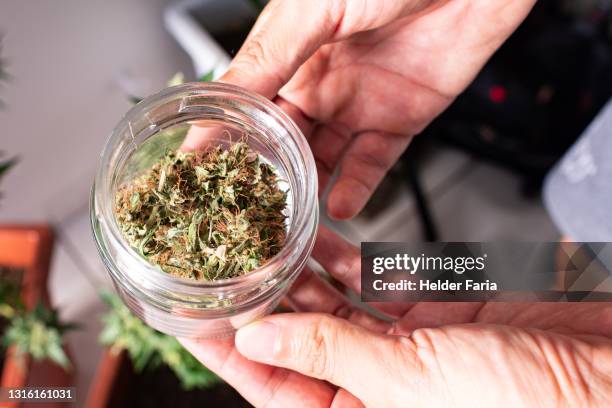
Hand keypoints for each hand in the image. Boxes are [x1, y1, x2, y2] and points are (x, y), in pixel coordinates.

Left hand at [182, 227, 611, 406]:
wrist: (605, 377)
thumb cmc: (525, 407)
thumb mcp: (406, 382)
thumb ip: (327, 355)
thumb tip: (258, 340)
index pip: (274, 385)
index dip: (231, 350)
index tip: (195, 315)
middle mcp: (372, 388)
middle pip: (297, 342)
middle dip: (262, 302)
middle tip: (224, 264)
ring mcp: (400, 348)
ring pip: (333, 308)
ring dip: (300, 273)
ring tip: (263, 240)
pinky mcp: (429, 315)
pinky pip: (374, 285)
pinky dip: (347, 261)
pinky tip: (319, 237)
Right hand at [183, 0, 535, 218]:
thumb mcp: (314, 8)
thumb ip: (269, 57)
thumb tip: (218, 96)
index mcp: (291, 54)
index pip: (250, 106)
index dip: (228, 138)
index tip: (204, 172)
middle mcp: (321, 83)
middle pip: (285, 141)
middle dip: (268, 174)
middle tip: (250, 208)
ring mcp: (360, 104)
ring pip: (325, 158)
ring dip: (309, 187)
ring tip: (293, 217)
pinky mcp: (401, 119)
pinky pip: (374, 162)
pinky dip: (358, 186)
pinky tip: (341, 204)